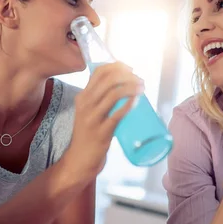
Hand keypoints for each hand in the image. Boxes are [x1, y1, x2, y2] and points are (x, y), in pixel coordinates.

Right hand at [64, 62, 143, 178]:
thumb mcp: (88, 111)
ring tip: (142, 89)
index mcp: (83, 96)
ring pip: (114, 94)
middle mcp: (85, 104)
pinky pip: (117, 114)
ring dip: (131, 88)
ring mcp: (92, 117)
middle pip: (108, 80)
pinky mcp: (101, 131)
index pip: (99, 72)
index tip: (130, 69)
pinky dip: (129, 104)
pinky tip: (137, 101)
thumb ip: (99, 98)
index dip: (117, 66)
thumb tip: (122, 84)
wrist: (80, 157)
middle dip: (128, 76)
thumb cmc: (88, 133)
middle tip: (140, 81)